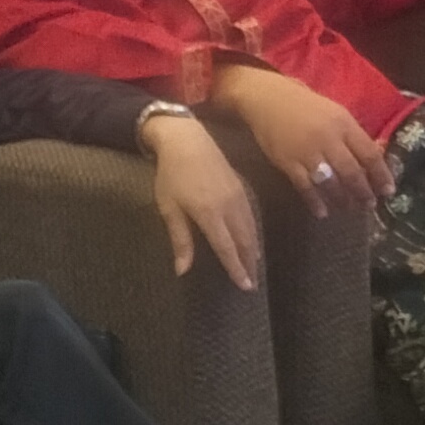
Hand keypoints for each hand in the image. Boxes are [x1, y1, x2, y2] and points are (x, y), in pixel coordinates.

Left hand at [141, 112, 262, 289]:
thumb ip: (180, 240)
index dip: (236, 268)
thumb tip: (182, 270)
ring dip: (253, 249)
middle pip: (243, 241)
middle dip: (249, 263)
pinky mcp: (241, 186)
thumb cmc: (171, 175)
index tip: (244, 285)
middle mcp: (228, 207)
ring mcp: (237, 195)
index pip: (226, 248)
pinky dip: (254, 231)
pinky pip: (251, 215)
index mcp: (209, 214)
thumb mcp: (169, 208)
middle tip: (253, 283)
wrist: (186, 139)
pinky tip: (252, 238)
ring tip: (255, 265)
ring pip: (251, 228)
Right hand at [213, 66, 391, 206]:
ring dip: (343, 199)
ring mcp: (307, 152)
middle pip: (352, 172)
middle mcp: (328, 139)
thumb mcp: (335, 113)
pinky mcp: (288, 163)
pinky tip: (323, 212)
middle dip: (363, 192)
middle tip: (369, 205)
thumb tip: (375, 156)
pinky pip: (305, 187)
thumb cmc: (305, 106)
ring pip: (331, 183)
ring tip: (350, 208)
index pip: (369, 153)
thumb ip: (353, 135)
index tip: (388, 191)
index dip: (381, 174)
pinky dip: (315, 202)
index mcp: (343, 124)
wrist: (267, 99)